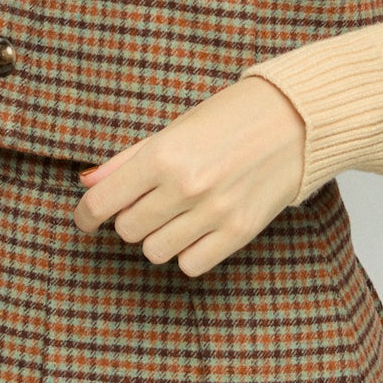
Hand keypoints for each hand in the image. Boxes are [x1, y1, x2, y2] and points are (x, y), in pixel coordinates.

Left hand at [73, 75, 306, 276]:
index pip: (102, 202)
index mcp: (163, 155)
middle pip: (128, 230)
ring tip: (176, 213)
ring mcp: (214, 212)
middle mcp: (186, 187)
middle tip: (147, 201)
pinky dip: (187, 252)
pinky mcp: (239, 232)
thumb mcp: (173, 129)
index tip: (86, 218)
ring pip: (155, 252)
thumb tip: (87, 182)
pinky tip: (197, 229)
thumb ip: (127, 160)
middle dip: (130, 218)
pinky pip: (191, 265)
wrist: (296, 119)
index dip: (86, 215)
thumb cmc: (230, 117)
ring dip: (157, 236)